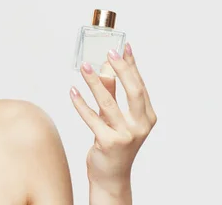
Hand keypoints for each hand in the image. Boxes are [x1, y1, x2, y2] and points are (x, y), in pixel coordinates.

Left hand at [70, 43, 156, 196]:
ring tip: (85, 67)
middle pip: (133, 91)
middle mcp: (140, 126)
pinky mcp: (108, 143)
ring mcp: (126, 135)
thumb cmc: (115, 143)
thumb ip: (113, 93)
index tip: (124, 46)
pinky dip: (81, 104)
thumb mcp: (117, 116)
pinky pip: (92, 119)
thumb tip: (106, 67)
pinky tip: (73, 91)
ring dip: (95, 83)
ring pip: (109, 103)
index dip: (132, 65)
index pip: (140, 85)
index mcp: (147, 117)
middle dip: (122, 69)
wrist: (111, 176)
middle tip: (109, 52)